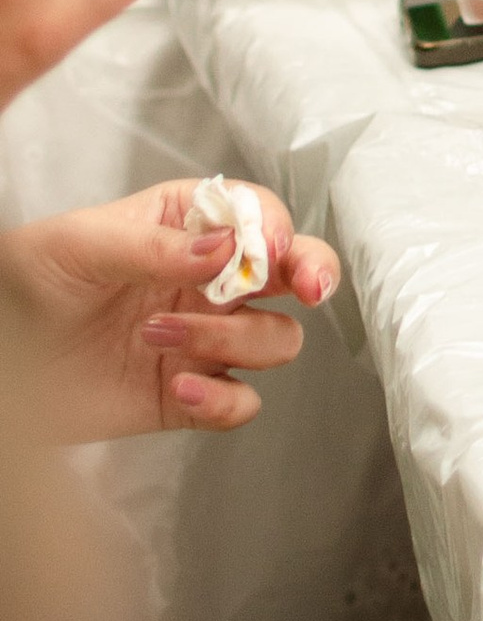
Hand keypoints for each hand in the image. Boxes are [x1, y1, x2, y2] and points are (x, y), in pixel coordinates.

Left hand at [0, 177, 337, 441]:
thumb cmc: (30, 280)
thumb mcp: (83, 244)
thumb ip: (154, 246)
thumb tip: (226, 249)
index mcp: (188, 225)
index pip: (258, 216)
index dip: (277, 229)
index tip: (271, 247)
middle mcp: (207, 281)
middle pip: (294, 273)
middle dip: (314, 274)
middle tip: (308, 287)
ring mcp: (202, 339)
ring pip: (274, 339)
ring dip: (233, 340)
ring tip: (159, 335)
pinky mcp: (185, 396)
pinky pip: (239, 404)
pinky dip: (222, 401)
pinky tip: (179, 387)